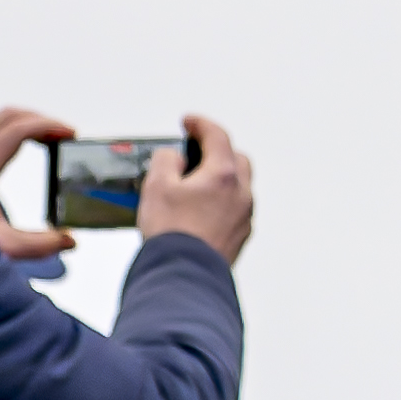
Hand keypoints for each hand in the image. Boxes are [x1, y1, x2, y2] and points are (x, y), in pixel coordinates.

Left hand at [0, 106, 75, 260]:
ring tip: (45, 138)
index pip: (17, 130)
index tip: (69, 133)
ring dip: (22, 122)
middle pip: (6, 117)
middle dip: (39, 119)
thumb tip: (69, 240)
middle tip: (62, 134)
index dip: (48, 126)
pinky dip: (6, 131)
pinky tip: (18, 149)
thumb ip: (39, 245)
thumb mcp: (1, 248)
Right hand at [138, 111, 255, 263]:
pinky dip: (221, 200)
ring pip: (238, 186)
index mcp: (223, 175)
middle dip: (217, 150)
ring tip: (194, 183)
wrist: (184, 277)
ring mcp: (244, 217)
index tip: (189, 122)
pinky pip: (234, 209)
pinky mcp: (239, 237)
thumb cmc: (172, 233)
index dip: (201, 124)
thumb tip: (174, 159)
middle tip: (195, 152)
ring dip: (220, 177)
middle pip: (236, 160)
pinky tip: (200, 208)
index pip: (217, 136)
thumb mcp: (157, 185)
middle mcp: (241, 194)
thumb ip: (166, 161)